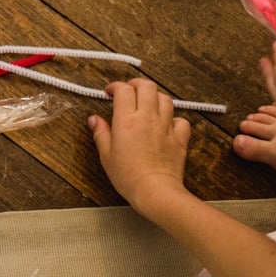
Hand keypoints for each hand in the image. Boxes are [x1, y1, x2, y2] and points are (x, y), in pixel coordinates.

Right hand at [89, 79, 191, 214]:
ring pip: (165, 99)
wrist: (156, 192)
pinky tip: (166, 125)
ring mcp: (165, 127)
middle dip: (136, 84)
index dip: (115, 87)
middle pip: (147, 86)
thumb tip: (94, 120)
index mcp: (126, 121)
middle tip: (129, 91)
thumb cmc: (129, 177)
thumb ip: (100, 133)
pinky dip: (174, 118)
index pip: (123, 90)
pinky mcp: (179, 139)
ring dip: (155, 97)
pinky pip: (181, 120)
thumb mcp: (106, 155)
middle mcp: (147, 119)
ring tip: (147, 104)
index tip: (110, 93)